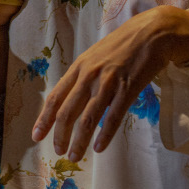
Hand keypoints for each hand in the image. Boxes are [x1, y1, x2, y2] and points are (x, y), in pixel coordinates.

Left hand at [31, 5, 188, 161]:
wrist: (152, 32)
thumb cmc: (123, 46)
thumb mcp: (95, 56)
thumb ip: (83, 76)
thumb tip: (71, 99)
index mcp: (79, 67)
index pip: (55, 97)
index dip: (44, 119)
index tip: (36, 136)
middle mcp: (89, 75)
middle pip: (68, 111)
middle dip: (60, 135)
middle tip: (58, 152)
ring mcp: (109, 82)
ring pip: (88, 118)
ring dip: (79, 141)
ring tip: (75, 156)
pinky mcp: (128, 88)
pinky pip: (113, 117)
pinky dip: (105, 135)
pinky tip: (99, 148)